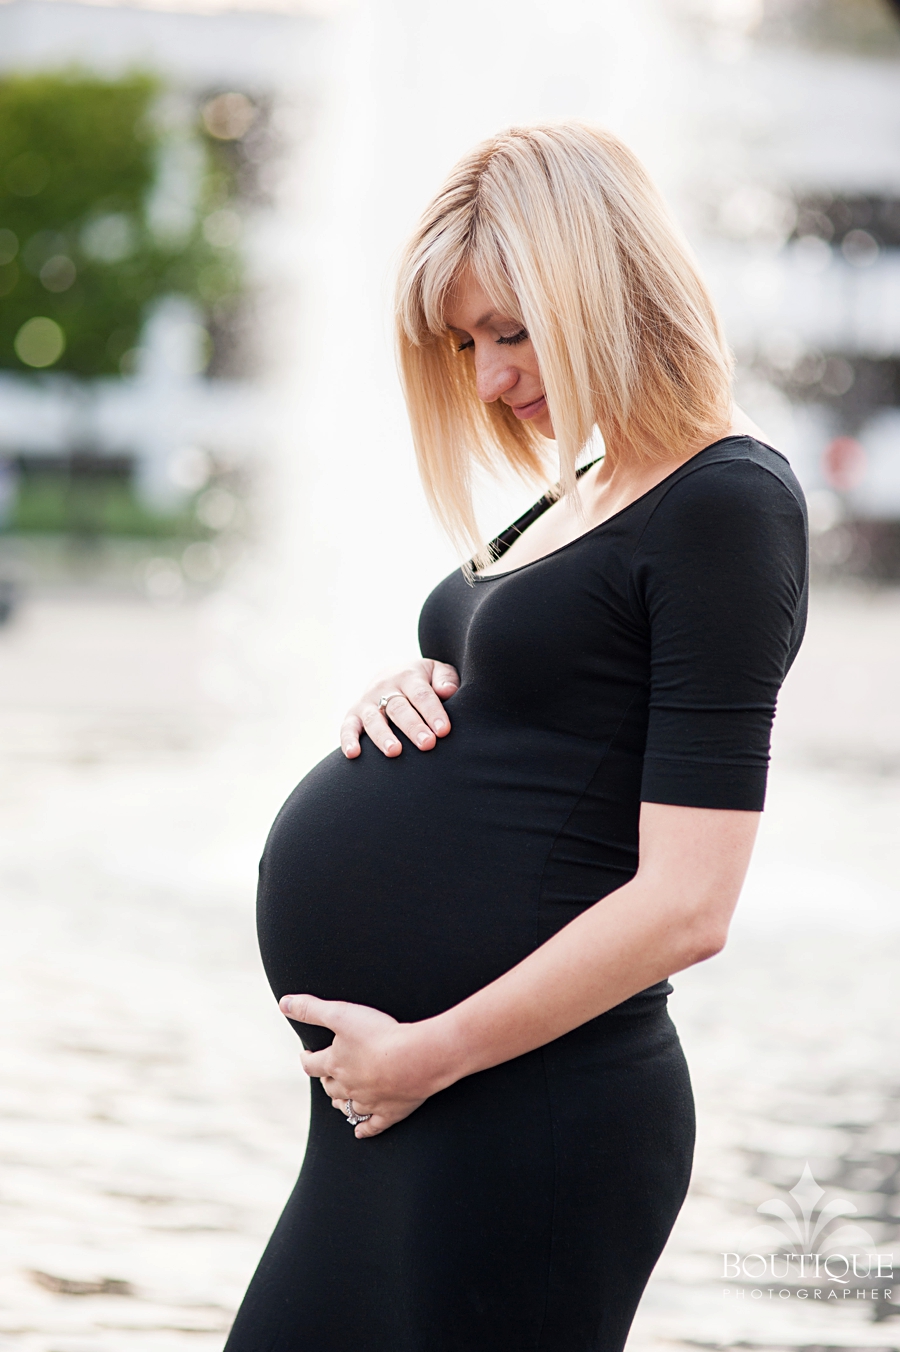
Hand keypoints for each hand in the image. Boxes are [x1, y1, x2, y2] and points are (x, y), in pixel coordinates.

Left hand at [281, 994, 449, 1137]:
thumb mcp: (341, 1014)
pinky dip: (364, 1129)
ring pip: (347, 1106)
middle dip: (325, 1080)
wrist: (416, 1059)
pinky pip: (373, 1125)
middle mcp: (347, 1086)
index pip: (312, 1065)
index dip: (307, 1059)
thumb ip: (312, 1009)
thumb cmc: (378, 1035)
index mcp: (335, 1063)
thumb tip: (284, 1003)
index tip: (306, 1054)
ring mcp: (368, 1102)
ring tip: (338, 1098)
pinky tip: (359, 1132)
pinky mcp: (390, 1113)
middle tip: (326, 1073)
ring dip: (340, 1102)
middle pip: (330, 1087)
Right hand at [340, 659, 459, 758]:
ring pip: (373, 719)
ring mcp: (367, 701)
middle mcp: (384, 687)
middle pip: (398, 708)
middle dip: (412, 726)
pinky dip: (347, 740)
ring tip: (394, 751)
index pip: (421, 695)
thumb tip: (448, 690)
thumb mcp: (436, 672)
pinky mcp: (353, 715)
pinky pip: (347, 727)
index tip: (443, 731)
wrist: (390, 674)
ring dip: (383, 736)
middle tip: (427, 744)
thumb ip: (445, 679)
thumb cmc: (422, 680)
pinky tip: (353, 754)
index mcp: (408, 676)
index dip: (433, 712)